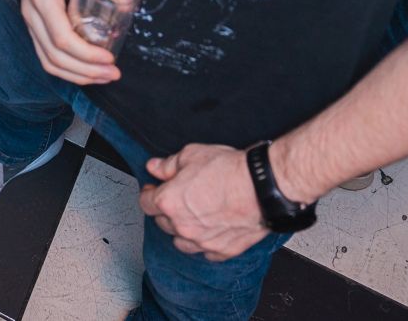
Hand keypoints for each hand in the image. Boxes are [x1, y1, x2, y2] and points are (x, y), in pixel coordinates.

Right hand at [14, 0, 124, 86]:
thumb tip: (126, 4)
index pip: (62, 38)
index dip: (87, 55)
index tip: (110, 58)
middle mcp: (31, 12)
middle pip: (54, 56)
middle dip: (85, 71)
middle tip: (112, 73)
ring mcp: (29, 18)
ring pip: (47, 60)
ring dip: (75, 74)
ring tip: (101, 76)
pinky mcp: (33, 21)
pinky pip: (44, 52)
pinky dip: (64, 67)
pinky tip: (84, 68)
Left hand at [139, 144, 270, 259]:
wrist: (262, 187)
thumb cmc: (229, 171)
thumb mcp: (192, 155)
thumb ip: (168, 165)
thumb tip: (154, 167)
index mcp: (169, 202)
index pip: (145, 203)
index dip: (148, 193)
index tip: (154, 188)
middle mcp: (182, 226)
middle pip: (162, 223)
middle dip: (166, 210)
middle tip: (178, 198)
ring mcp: (202, 242)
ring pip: (181, 242)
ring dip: (182, 230)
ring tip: (193, 216)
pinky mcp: (222, 251)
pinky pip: (206, 253)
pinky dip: (206, 243)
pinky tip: (211, 230)